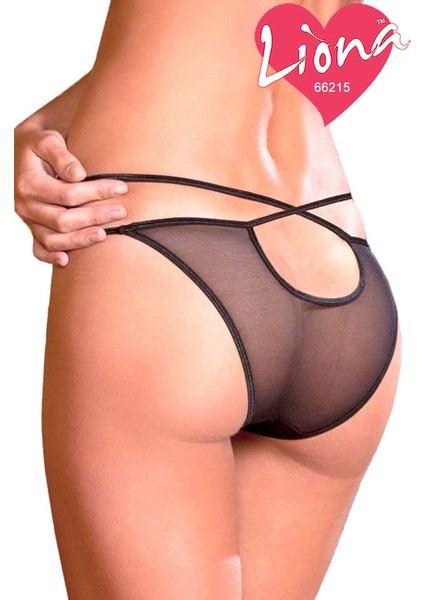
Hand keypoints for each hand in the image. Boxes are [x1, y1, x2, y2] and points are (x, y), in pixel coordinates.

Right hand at [14, 128, 128, 266]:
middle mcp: (25, 206)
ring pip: (53, 240)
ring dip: (80, 240)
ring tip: (104, 235)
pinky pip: (39, 250)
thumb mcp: (48, 140)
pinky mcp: (33, 229)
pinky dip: (51, 258)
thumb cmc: (39, 145)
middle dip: (95, 217)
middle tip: (121, 212)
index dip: (96, 192)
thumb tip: (78, 174)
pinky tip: (68, 261)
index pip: (68, 194)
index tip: (121, 188)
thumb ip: (62, 156)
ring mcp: (29, 221)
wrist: (21, 152)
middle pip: (63, 220)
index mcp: (28, 184)